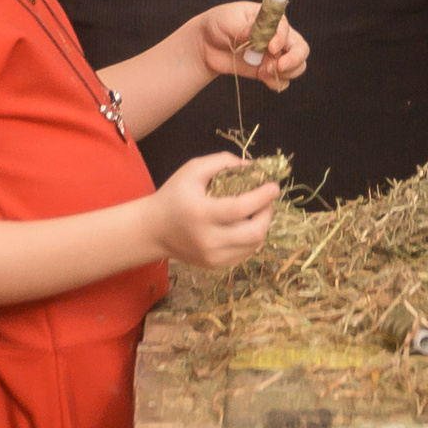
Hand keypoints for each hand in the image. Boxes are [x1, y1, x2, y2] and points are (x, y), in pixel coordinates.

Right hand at [150, 154, 277, 268]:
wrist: (153, 230)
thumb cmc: (173, 195)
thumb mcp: (192, 170)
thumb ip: (222, 162)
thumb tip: (251, 167)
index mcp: (201, 213)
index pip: (240, 208)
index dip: (262, 197)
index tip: (274, 187)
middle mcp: (208, 239)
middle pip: (254, 233)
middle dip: (268, 214)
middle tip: (267, 200)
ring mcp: (212, 256)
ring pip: (254, 245)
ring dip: (263, 226)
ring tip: (258, 211)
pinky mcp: (215, 265)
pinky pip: (245, 253)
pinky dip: (253, 238)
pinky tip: (247, 225)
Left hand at [194, 0, 308, 91]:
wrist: (205, 45)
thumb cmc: (219, 24)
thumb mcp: (228, 21)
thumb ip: (243, 28)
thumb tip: (254, 34)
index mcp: (271, 19)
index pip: (285, 28)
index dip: (281, 39)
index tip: (270, 47)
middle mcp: (278, 37)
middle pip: (301, 48)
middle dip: (294, 59)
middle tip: (279, 67)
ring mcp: (274, 55)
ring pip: (297, 66)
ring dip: (286, 73)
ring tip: (264, 72)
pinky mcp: (268, 71)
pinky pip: (283, 81)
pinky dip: (278, 83)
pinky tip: (264, 79)